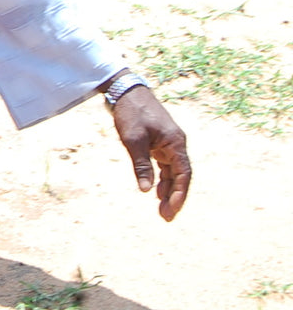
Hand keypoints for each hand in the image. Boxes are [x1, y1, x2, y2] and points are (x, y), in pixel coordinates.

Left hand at [111, 85, 190, 220]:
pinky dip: (160, 178)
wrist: (125, 92)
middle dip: (175, 197)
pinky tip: (156, 192)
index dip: (179, 194)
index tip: (172, 210)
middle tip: (166, 217)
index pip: (183, 174)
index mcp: (175, 143)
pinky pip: (163, 165)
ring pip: (172, 172)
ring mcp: (167, 144)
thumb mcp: (133, 139)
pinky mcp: (158, 143)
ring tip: (162, 210)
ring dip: (168, 190)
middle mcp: (175, 145)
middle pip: (180, 176)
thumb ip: (141, 164)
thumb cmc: (131, 113)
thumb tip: (146, 190)